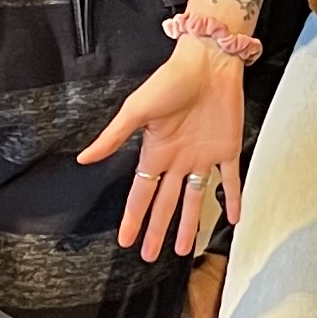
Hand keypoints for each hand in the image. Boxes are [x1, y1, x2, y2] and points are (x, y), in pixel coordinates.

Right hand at [79, 38, 244, 253]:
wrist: (208, 62)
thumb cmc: (170, 81)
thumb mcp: (136, 110)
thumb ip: (113, 138)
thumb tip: (83, 159)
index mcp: (155, 153)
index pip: (142, 194)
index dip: (133, 217)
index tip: (125, 240)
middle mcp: (178, 160)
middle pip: (166, 203)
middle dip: (156, 229)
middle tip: (149, 254)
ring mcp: (203, 157)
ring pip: (196, 199)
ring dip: (190, 224)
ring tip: (184, 249)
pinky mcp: (227, 149)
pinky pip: (230, 180)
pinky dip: (233, 199)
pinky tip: (232, 219)